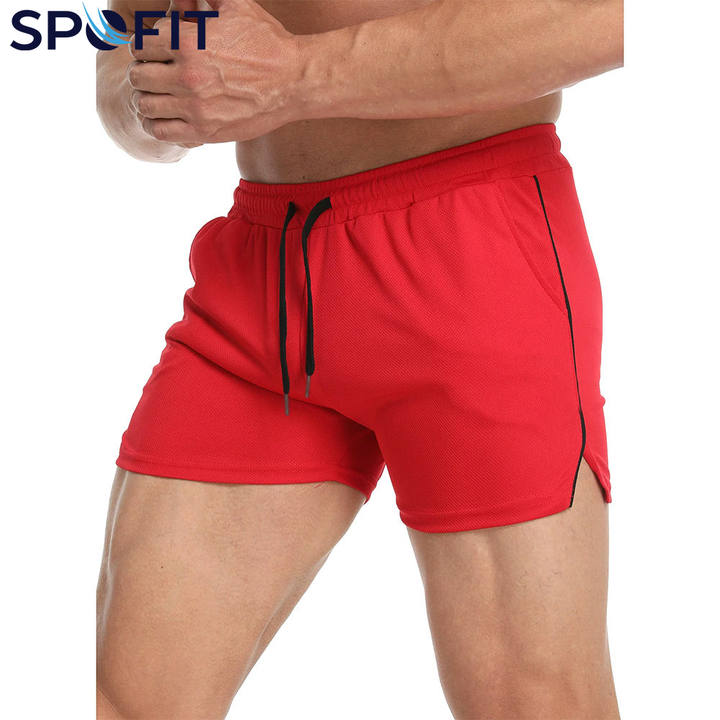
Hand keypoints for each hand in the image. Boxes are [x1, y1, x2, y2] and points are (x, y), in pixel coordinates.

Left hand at [127, 0, 306, 144]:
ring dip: (149, 99)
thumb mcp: (234, 5)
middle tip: (157, 74)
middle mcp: (187, 75)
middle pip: (138, 76)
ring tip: (161, 97)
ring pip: (145, 104)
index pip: (139, 44)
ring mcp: (195, 107)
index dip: (146, 46)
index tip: (158, 51)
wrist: (294, 81)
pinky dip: (158, 124)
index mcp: (187, 41)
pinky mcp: (205, 132)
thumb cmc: (266, 42)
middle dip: (145, 72)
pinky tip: (169, 117)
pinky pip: (161, 131)